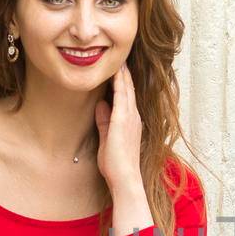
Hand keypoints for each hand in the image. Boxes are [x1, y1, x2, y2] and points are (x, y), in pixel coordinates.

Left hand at [95, 63, 142, 193]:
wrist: (124, 178)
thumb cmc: (116, 164)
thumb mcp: (106, 138)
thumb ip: (104, 121)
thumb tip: (100, 105)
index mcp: (131, 122)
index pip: (127, 97)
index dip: (123, 81)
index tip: (118, 68)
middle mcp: (133, 117)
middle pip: (129, 89)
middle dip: (125, 73)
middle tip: (121, 57)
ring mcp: (130, 118)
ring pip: (127, 90)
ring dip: (123, 73)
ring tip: (119, 58)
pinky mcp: (123, 121)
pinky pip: (122, 97)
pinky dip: (119, 83)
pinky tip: (116, 72)